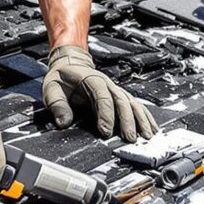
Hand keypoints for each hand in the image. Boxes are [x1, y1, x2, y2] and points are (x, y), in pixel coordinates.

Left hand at [43, 45, 158, 141]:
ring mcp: (116, 90)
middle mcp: (108, 84)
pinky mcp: (120, 97)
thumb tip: (63, 122)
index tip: (106, 131)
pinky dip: (145, 117)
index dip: (106, 114)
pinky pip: (135, 106)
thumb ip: (57, 105)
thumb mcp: (52, 89)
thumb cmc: (62, 77)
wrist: (70, 64)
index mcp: (92, 79)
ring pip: (133, 103)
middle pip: (122, 101)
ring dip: (141, 119)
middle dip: (127, 121)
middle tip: (129, 138)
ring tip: (147, 135)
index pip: (102, 97)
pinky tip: (151, 128)